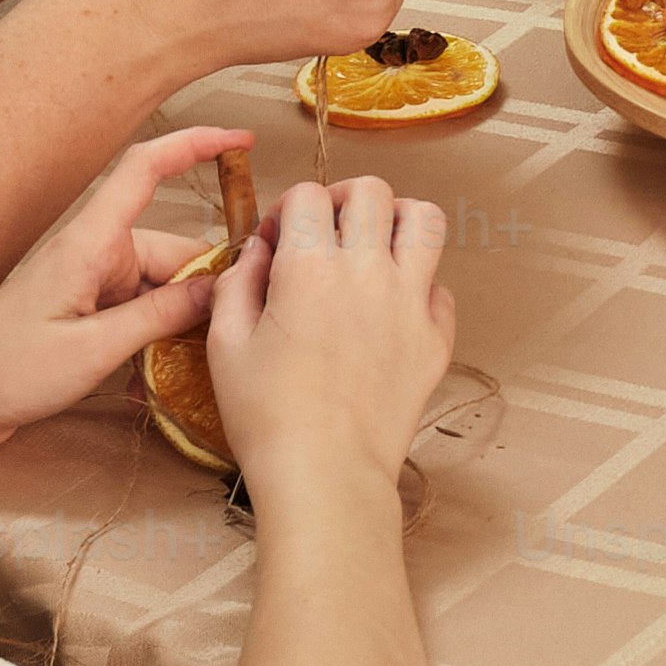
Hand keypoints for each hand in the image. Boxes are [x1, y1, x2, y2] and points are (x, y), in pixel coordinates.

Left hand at [0, 125, 244, 517]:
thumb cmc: (9, 371)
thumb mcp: (95, 349)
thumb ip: (161, 315)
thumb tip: (219, 288)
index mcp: (89, 242)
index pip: (146, 169)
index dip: (195, 145)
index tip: (242, 140)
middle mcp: (92, 251)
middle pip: (171, 249)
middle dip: (202, 285)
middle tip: (226, 331)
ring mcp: (87, 279)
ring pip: (160, 283)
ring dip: (176, 319)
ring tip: (183, 364)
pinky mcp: (83, 307)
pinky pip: (138, 307)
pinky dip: (153, 334)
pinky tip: (152, 373)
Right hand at [225, 175, 455, 481]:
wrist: (326, 475)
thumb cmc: (267, 417)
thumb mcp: (226, 345)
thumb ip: (238, 283)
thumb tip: (258, 251)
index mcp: (310, 268)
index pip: (307, 195)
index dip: (286, 210)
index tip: (276, 244)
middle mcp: (368, 273)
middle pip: (372, 191)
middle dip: (342, 199)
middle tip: (325, 229)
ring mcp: (411, 304)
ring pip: (426, 220)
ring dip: (397, 220)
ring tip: (374, 244)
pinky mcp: (436, 339)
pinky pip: (440, 288)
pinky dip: (418, 286)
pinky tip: (390, 309)